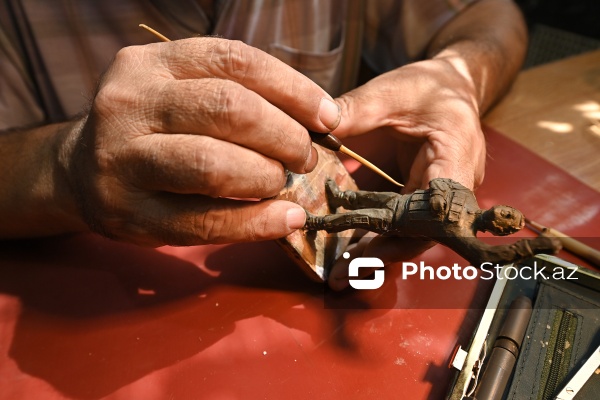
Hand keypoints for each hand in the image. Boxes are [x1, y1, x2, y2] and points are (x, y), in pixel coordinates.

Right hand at [60, 38, 341, 245]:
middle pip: (228, 109)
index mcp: (153, 63)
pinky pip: (203, 221)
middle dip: (284, 136)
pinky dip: (255, 223)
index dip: (293, 89)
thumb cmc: (154, 129)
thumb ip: (239, 95)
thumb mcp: (182, 92)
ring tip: (284, 184)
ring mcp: (124, 160)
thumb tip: (319, 119)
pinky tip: (284, 219)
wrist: (82, 171)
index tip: (327, 116)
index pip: (236, 61)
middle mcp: (132, 103)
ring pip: (212, 164)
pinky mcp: (129, 213)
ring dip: (266, 176)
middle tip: (305, 157)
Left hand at [327, 56, 485, 288]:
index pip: (441, 200)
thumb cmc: (429, 86)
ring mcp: (437, 195)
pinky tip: (347, 252)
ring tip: (340, 274)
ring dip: (375, 255)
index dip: (413, 226)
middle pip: (423, 231)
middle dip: (383, 255)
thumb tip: (313, 129)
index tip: (379, 245)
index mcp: (456, 152)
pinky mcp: (419, 197)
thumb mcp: (391, 91)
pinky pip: (400, 225)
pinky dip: (374, 238)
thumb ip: (356, 109)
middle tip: (344, 275)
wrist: (450, 88)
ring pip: (411, 235)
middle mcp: (453, 184)